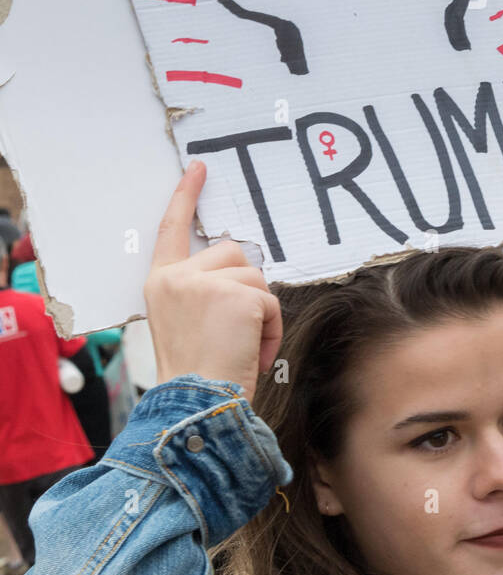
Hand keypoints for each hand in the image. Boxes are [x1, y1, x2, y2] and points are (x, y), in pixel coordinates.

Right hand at [144, 160, 282, 402]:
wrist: (194, 406)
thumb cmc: (195, 375)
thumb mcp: (185, 323)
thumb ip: (202, 291)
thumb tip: (242, 269)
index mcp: (160, 283)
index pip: (171, 229)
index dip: (186, 196)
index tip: (198, 168)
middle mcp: (178, 277)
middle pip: (233, 254)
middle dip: (245, 287)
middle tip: (233, 331)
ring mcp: (205, 282)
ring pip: (256, 277)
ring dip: (259, 313)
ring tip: (240, 348)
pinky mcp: (236, 294)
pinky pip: (270, 302)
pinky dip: (270, 329)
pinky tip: (251, 353)